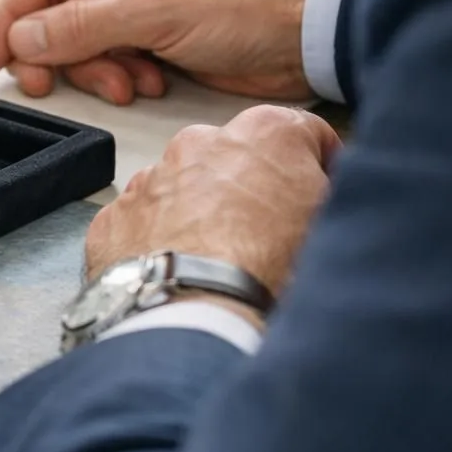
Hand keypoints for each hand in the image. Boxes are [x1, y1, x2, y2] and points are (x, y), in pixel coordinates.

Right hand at [0, 0, 317, 104]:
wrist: (316, 36)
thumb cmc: (249, 4)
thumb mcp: (157, 12)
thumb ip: (84, 25)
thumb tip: (24, 36)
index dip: (9, 17)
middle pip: (59, 12)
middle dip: (54, 52)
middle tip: (44, 86)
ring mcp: (146, 1)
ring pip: (86, 41)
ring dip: (96, 69)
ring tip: (127, 85)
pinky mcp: (164, 35)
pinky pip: (116, 57)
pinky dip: (122, 76)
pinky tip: (149, 84)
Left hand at [87, 106, 339, 306]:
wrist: (195, 319)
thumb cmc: (272, 275)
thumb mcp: (335, 226)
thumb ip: (332, 194)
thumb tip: (330, 195)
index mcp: (264, 134)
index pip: (303, 133)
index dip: (320, 165)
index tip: (323, 190)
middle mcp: (200, 143)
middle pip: (236, 158)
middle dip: (252, 187)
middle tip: (269, 237)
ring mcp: (151, 177)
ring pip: (184, 187)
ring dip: (203, 212)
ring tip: (221, 263)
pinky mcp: (117, 216)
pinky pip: (144, 220)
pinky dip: (161, 239)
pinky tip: (182, 273)